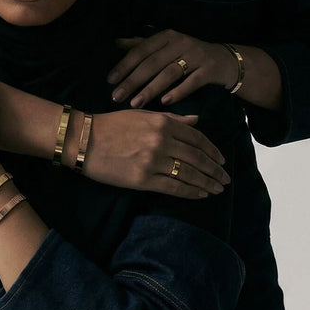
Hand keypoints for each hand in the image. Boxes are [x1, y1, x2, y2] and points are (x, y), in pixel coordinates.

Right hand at [84, 109, 228, 197]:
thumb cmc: (112, 125)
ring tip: (217, 189)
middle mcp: (162, 141)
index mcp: (163, 123)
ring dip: (206, 183)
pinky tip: (200, 195)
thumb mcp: (143, 114)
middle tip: (225, 179)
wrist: (84, 139)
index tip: (221, 160)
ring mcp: (153, 161)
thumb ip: (172, 118)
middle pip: (197, 158)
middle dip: (214, 170)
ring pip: (189, 174)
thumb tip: (196, 120)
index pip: (197, 138)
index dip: (212, 151)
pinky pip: (173, 188)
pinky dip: (190, 192)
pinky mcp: (142, 179)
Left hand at [107, 30, 234, 107]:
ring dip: (151, 89)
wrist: (224, 60)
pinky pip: (191, 82)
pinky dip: (178, 92)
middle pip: (152, 63)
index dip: (125, 65)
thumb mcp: (166, 45)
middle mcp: (180, 42)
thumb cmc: (188, 54)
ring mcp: (196, 56)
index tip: (110, 80)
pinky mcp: (209, 70)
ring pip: (169, 73)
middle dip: (133, 80)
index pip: (141, 50)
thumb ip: (142, 44)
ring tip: (135, 103)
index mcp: (167, 36)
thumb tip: (116, 42)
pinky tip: (164, 102)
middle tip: (116, 96)